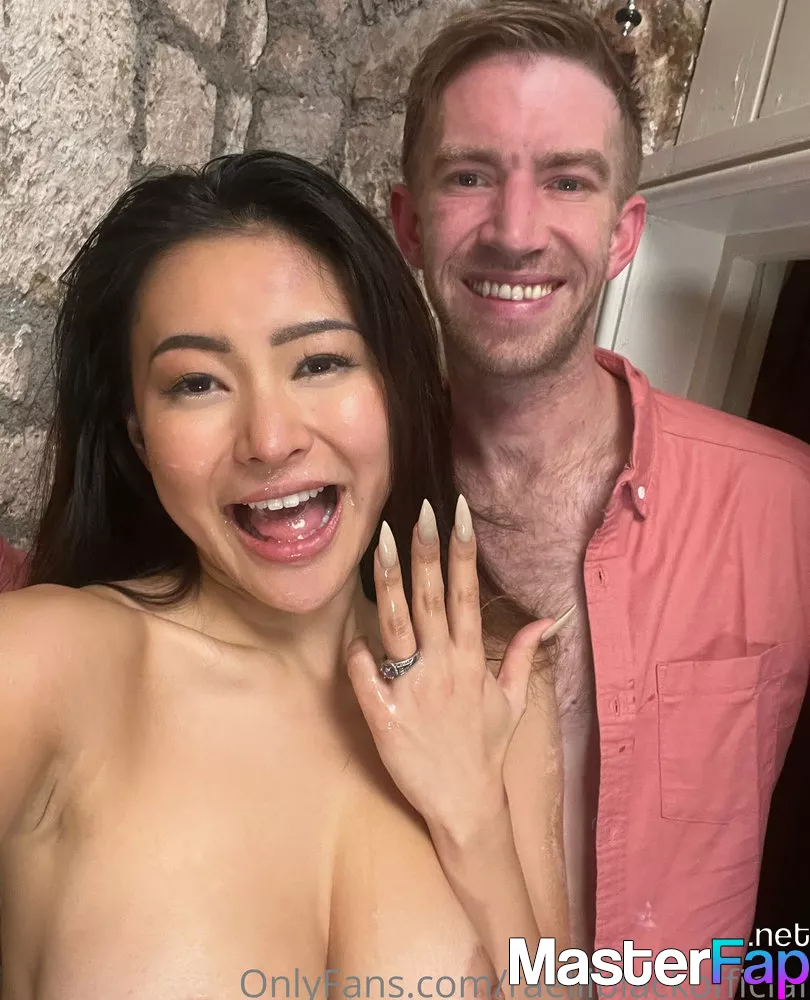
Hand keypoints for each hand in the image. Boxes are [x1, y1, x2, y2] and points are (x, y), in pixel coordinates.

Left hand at [346, 495, 554, 848]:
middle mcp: (442, 666)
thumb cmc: (485, 751)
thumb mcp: (512, 703)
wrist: (465, 807)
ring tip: (378, 542)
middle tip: (417, 512)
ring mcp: (412, 689)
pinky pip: (364, 674)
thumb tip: (547, 620)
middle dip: (426, 552)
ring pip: (396, 625)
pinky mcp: (384, 715)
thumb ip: (522, 656)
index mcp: (470, 660)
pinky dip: (356, 652)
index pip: (466, 594)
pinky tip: (351, 634)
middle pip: (431, 599)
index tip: (458, 513)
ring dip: (388, 582)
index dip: (463, 551)